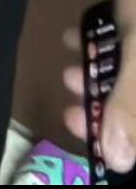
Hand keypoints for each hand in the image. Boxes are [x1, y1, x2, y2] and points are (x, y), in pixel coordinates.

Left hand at [62, 0, 135, 171]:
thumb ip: (130, 104)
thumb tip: (118, 160)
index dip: (123, 142)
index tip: (83, 128)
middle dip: (105, 107)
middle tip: (72, 103)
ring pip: (130, 79)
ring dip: (99, 78)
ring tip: (68, 69)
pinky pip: (126, 51)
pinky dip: (101, 48)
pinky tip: (73, 37)